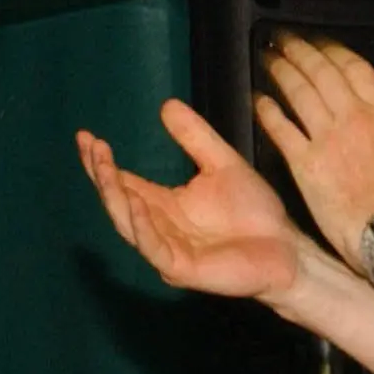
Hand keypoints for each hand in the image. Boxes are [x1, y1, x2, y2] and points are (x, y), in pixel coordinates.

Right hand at [77, 101, 305, 301]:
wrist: (286, 248)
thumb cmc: (255, 213)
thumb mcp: (222, 164)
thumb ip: (195, 138)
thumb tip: (167, 104)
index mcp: (163, 205)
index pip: (123, 182)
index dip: (102, 162)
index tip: (86, 136)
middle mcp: (157, 228)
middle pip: (118, 201)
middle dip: (101, 175)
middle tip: (92, 147)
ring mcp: (166, 249)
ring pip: (128, 224)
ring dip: (114, 196)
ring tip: (103, 168)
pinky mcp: (181, 269)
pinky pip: (154, 247)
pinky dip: (141, 226)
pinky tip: (135, 203)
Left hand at [255, 34, 373, 270]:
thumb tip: (368, 109)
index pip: (354, 67)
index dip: (331, 50)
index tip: (317, 43)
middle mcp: (356, 116)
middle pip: (322, 72)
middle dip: (300, 51)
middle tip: (282, 40)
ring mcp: (329, 138)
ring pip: (300, 92)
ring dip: (281, 71)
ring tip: (267, 58)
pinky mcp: (306, 163)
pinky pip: (282, 127)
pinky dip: (268, 110)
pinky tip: (257, 99)